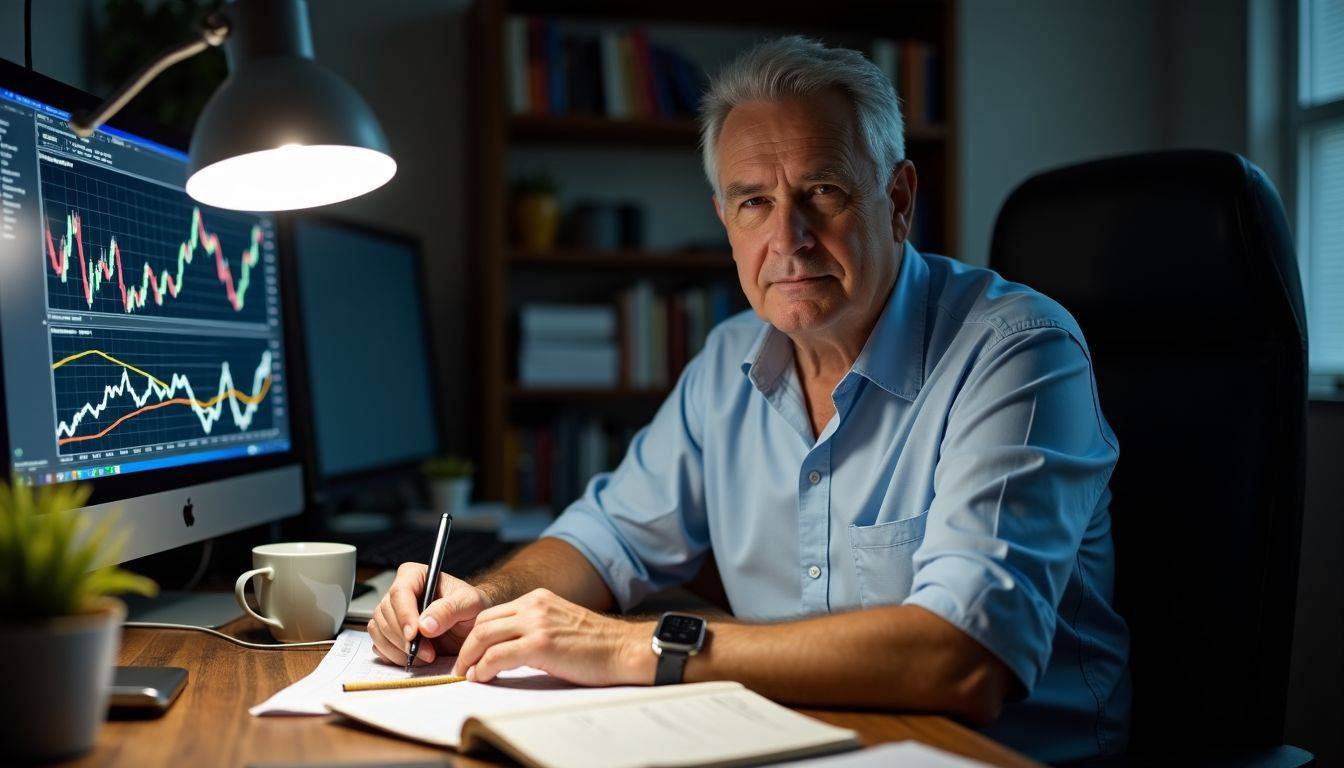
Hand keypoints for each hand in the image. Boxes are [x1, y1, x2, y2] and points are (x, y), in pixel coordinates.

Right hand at [368, 561, 492, 666]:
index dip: (404, 614)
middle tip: (428, 652)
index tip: (413, 635)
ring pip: (379, 630)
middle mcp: (399, 593)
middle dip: (404, 638)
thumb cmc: (471, 607)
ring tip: (426, 656)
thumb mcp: (470, 603)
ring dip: (399, 649)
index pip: (400, 592)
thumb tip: (425, 625)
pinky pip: (379, 644)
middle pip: (386, 614)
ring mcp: (391, 613)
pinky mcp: (389, 632)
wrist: (471, 627)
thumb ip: (449, 610)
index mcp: (415, 576)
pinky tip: (415, 658)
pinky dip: (394, 656)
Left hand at [451, 588, 655, 686]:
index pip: (494, 613)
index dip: (476, 634)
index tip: (471, 653)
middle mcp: (535, 606)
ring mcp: (537, 623)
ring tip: (468, 675)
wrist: (624, 649)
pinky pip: (498, 655)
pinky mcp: (540, 644)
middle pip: (483, 621)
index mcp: (539, 598)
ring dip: (470, 658)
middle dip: (467, 646)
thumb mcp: (561, 624)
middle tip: (463, 666)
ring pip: (484, 635)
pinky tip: (483, 677)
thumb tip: (509, 649)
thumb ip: (536, 627)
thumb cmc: (597, 645)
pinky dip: (484, 668)